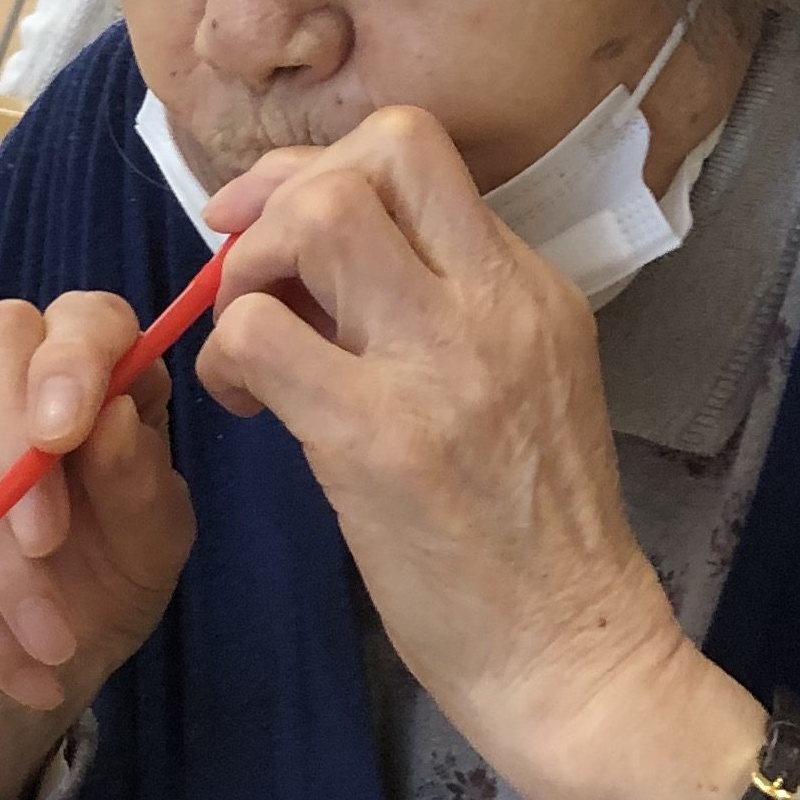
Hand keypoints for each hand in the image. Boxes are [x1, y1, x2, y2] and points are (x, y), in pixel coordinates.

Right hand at [0, 292, 196, 799]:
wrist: (37, 658)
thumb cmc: (110, 574)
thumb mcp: (151, 545)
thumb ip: (139, 484)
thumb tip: (110, 418)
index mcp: (96, 365)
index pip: (82, 317)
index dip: (72, 360)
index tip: (67, 435)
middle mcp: (10, 366)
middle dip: (14, 444)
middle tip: (48, 545)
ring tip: (51, 642)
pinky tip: (14, 662)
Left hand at [195, 110, 764, 799]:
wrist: (571, 652)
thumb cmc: (530, 540)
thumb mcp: (515, 389)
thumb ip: (435, 314)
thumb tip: (315, 266)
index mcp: (529, 288)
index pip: (419, 150)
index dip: (324, 166)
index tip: (280, 229)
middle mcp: (497, 305)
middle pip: (380, 147)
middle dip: (282, 191)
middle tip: (246, 271)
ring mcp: (443, 366)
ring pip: (318, 217)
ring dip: (250, 268)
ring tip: (249, 348)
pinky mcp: (380, 440)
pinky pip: (261, 336)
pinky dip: (227, 357)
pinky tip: (247, 410)